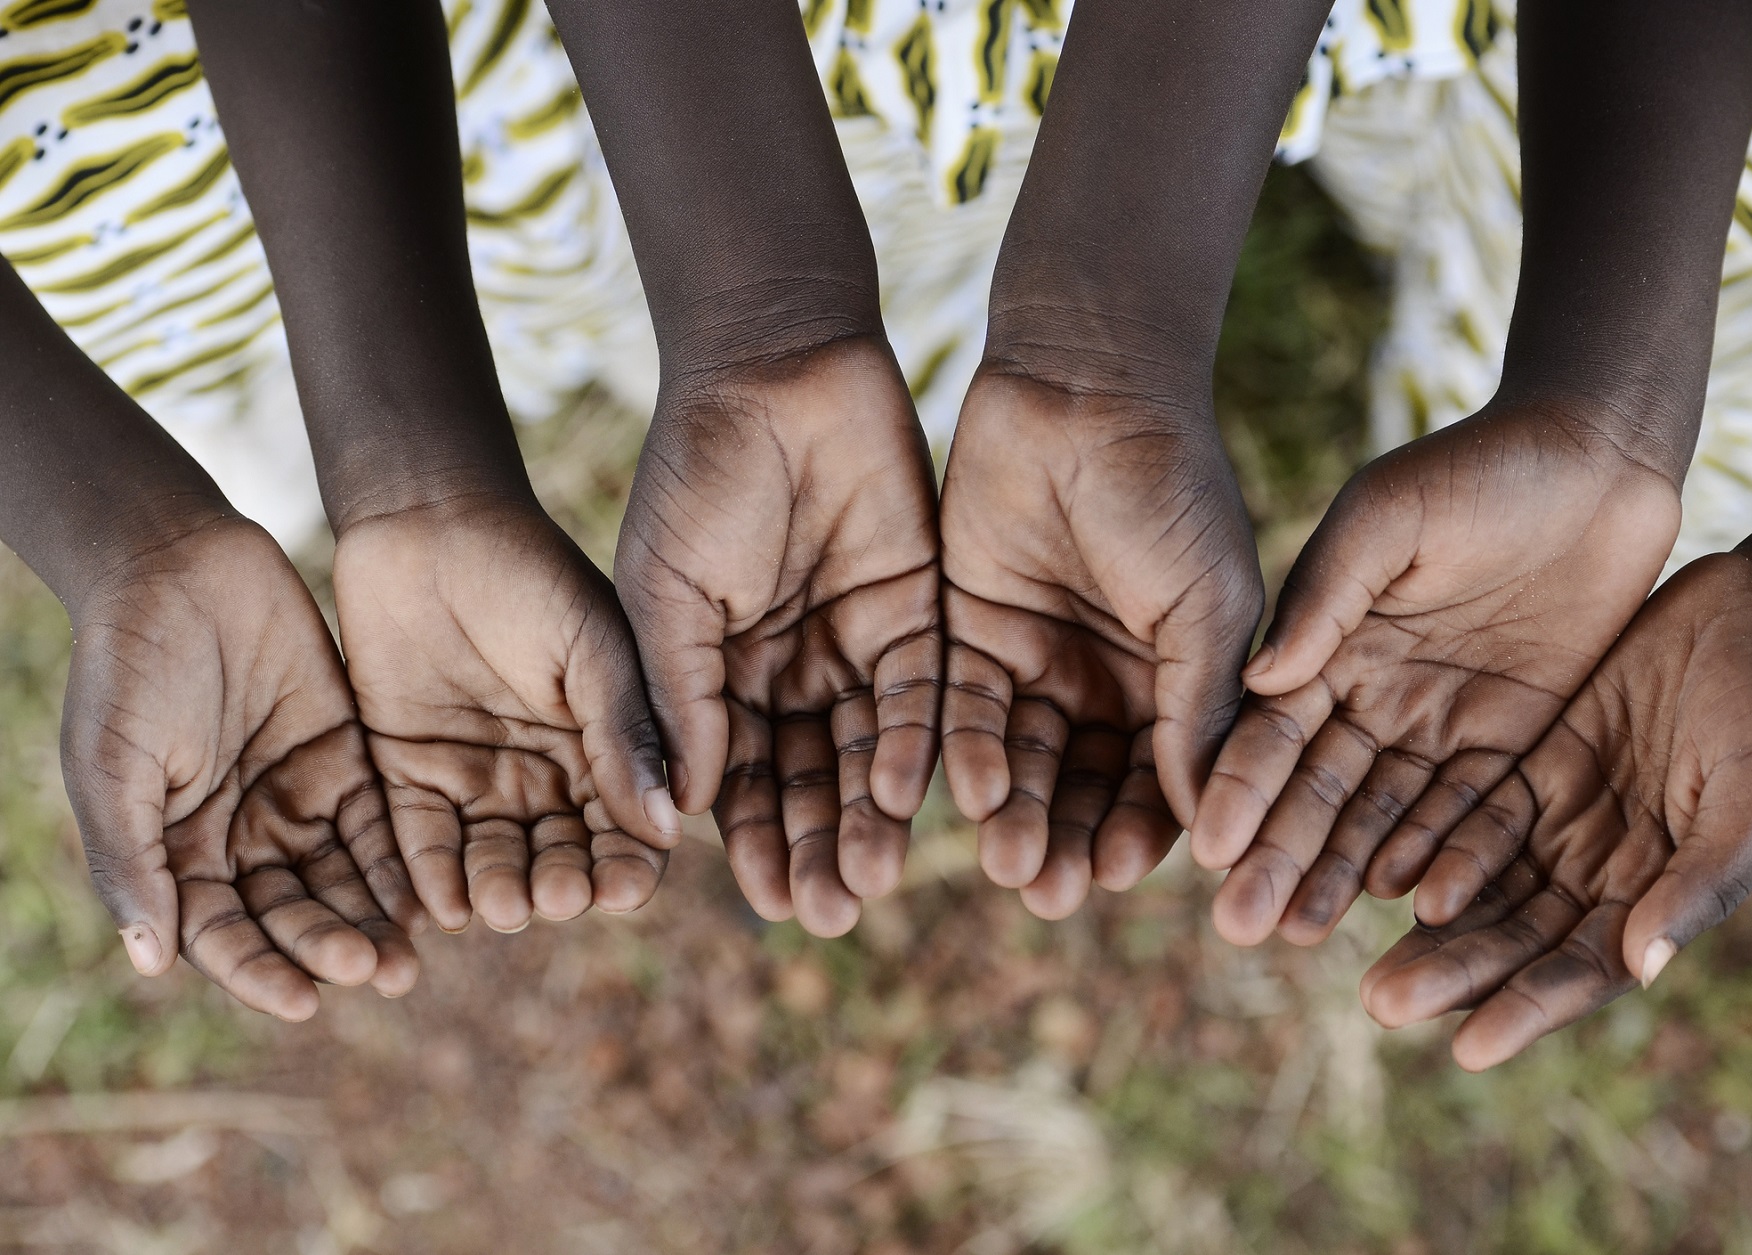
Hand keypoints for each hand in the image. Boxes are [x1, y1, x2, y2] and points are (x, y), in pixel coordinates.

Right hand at [61, 515, 423, 1020]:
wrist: (177, 566)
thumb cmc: (127, 665)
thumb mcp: (113, 764)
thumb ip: (133, 860)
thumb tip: (153, 961)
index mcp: (178, 849)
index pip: (223, 934)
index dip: (261, 972)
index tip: (304, 1002)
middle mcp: (242, 835)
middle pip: (293, 914)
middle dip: (333, 948)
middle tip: (379, 973)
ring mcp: (296, 796)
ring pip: (344, 878)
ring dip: (377, 919)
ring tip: (413, 955)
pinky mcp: (346, 754)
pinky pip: (381, 820)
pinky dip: (404, 860)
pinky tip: (435, 891)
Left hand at [333, 497, 677, 933]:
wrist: (428, 522)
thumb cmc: (532, 572)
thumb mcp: (594, 646)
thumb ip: (626, 730)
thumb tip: (670, 822)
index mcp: (607, 745)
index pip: (629, 826)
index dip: (630, 864)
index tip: (623, 888)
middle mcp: (547, 776)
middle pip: (563, 857)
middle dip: (562, 884)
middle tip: (553, 896)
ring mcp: (478, 779)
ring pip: (495, 860)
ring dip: (501, 890)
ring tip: (501, 905)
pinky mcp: (406, 773)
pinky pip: (421, 840)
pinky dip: (431, 878)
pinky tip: (442, 906)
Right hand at [617, 337, 939, 936]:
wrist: (775, 368)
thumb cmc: (698, 475)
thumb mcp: (667, 595)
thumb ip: (680, 698)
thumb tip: (679, 814)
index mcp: (722, 676)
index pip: (741, 783)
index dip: (754, 844)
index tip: (767, 904)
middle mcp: (792, 673)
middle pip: (812, 783)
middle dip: (820, 848)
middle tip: (831, 915)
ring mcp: (856, 643)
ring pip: (871, 751)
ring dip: (872, 816)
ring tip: (874, 878)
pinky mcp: (919, 608)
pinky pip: (924, 691)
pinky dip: (917, 742)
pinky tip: (907, 791)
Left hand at [937, 368, 1263, 918]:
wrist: (1084, 385)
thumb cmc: (1169, 487)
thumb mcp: (1205, 605)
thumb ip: (1200, 710)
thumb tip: (1211, 825)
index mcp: (1174, 680)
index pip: (1159, 782)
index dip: (1141, 832)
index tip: (1117, 874)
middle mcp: (1102, 682)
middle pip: (1082, 786)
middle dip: (1067, 839)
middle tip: (1046, 891)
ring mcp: (1033, 658)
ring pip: (1018, 761)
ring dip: (1013, 814)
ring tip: (1006, 862)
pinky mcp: (964, 630)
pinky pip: (958, 709)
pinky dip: (960, 753)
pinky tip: (961, 793)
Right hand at [1194, 403, 1681, 945]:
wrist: (1597, 458)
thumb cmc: (1479, 466)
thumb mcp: (1388, 515)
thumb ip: (1326, 595)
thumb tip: (1258, 680)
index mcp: (1329, 639)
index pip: (1273, 728)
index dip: (1240, 786)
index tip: (1208, 845)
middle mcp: (1374, 691)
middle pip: (1318, 788)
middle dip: (1278, 854)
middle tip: (1240, 925)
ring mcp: (1442, 719)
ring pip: (1385, 813)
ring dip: (1342, 872)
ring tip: (1301, 934)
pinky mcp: (1513, 736)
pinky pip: (1472, 808)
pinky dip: (1441, 852)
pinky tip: (1405, 901)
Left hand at [1356, 551, 1751, 1069]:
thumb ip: (1699, 882)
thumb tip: (1641, 963)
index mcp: (1662, 895)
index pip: (1584, 967)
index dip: (1527, 1007)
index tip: (1467, 1048)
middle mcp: (1604, 868)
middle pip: (1517, 935)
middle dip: (1453, 973)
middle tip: (1382, 1004)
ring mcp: (1565, 817)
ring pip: (1484, 884)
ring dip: (1428, 924)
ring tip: (1361, 960)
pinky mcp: (1534, 761)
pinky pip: (1472, 811)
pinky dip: (1430, 843)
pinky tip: (1378, 869)